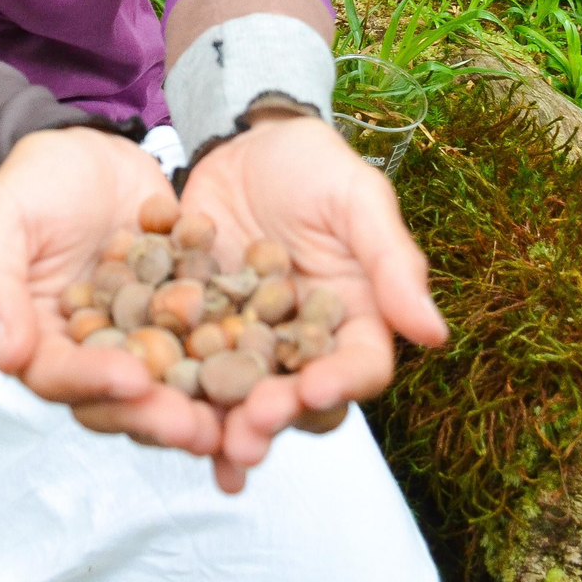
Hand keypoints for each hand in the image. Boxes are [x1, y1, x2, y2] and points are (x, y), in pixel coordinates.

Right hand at [0, 128, 227, 471]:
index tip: (133, 380)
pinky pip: (212, 342)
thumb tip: (7, 356)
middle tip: (198, 426)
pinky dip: (237, 357)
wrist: (89, 145)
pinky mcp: (185, 315)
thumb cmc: (33, 182)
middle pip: (120, 399)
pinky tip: (272, 362)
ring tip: (240, 414)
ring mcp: (142, 338)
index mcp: (40, 341)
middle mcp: (93, 352)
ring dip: (203, 403)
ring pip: (171, 384)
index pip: (61, 377)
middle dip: (158, 415)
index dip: (94, 383)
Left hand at [179, 116, 447, 477]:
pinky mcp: (196, 330)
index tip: (314, 391)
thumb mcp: (358, 199)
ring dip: (221, 425)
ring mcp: (246, 342)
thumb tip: (435, 334)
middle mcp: (303, 344)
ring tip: (201, 441)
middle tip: (244, 436)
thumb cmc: (315, 165)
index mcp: (355, 319)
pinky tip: (146, 408)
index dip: (339, 384)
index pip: (359, 366)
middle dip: (271, 419)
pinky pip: (183, 365)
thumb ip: (392, 262)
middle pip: (296, 398)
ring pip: (239, 396)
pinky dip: (168, 390)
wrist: (243, 140)